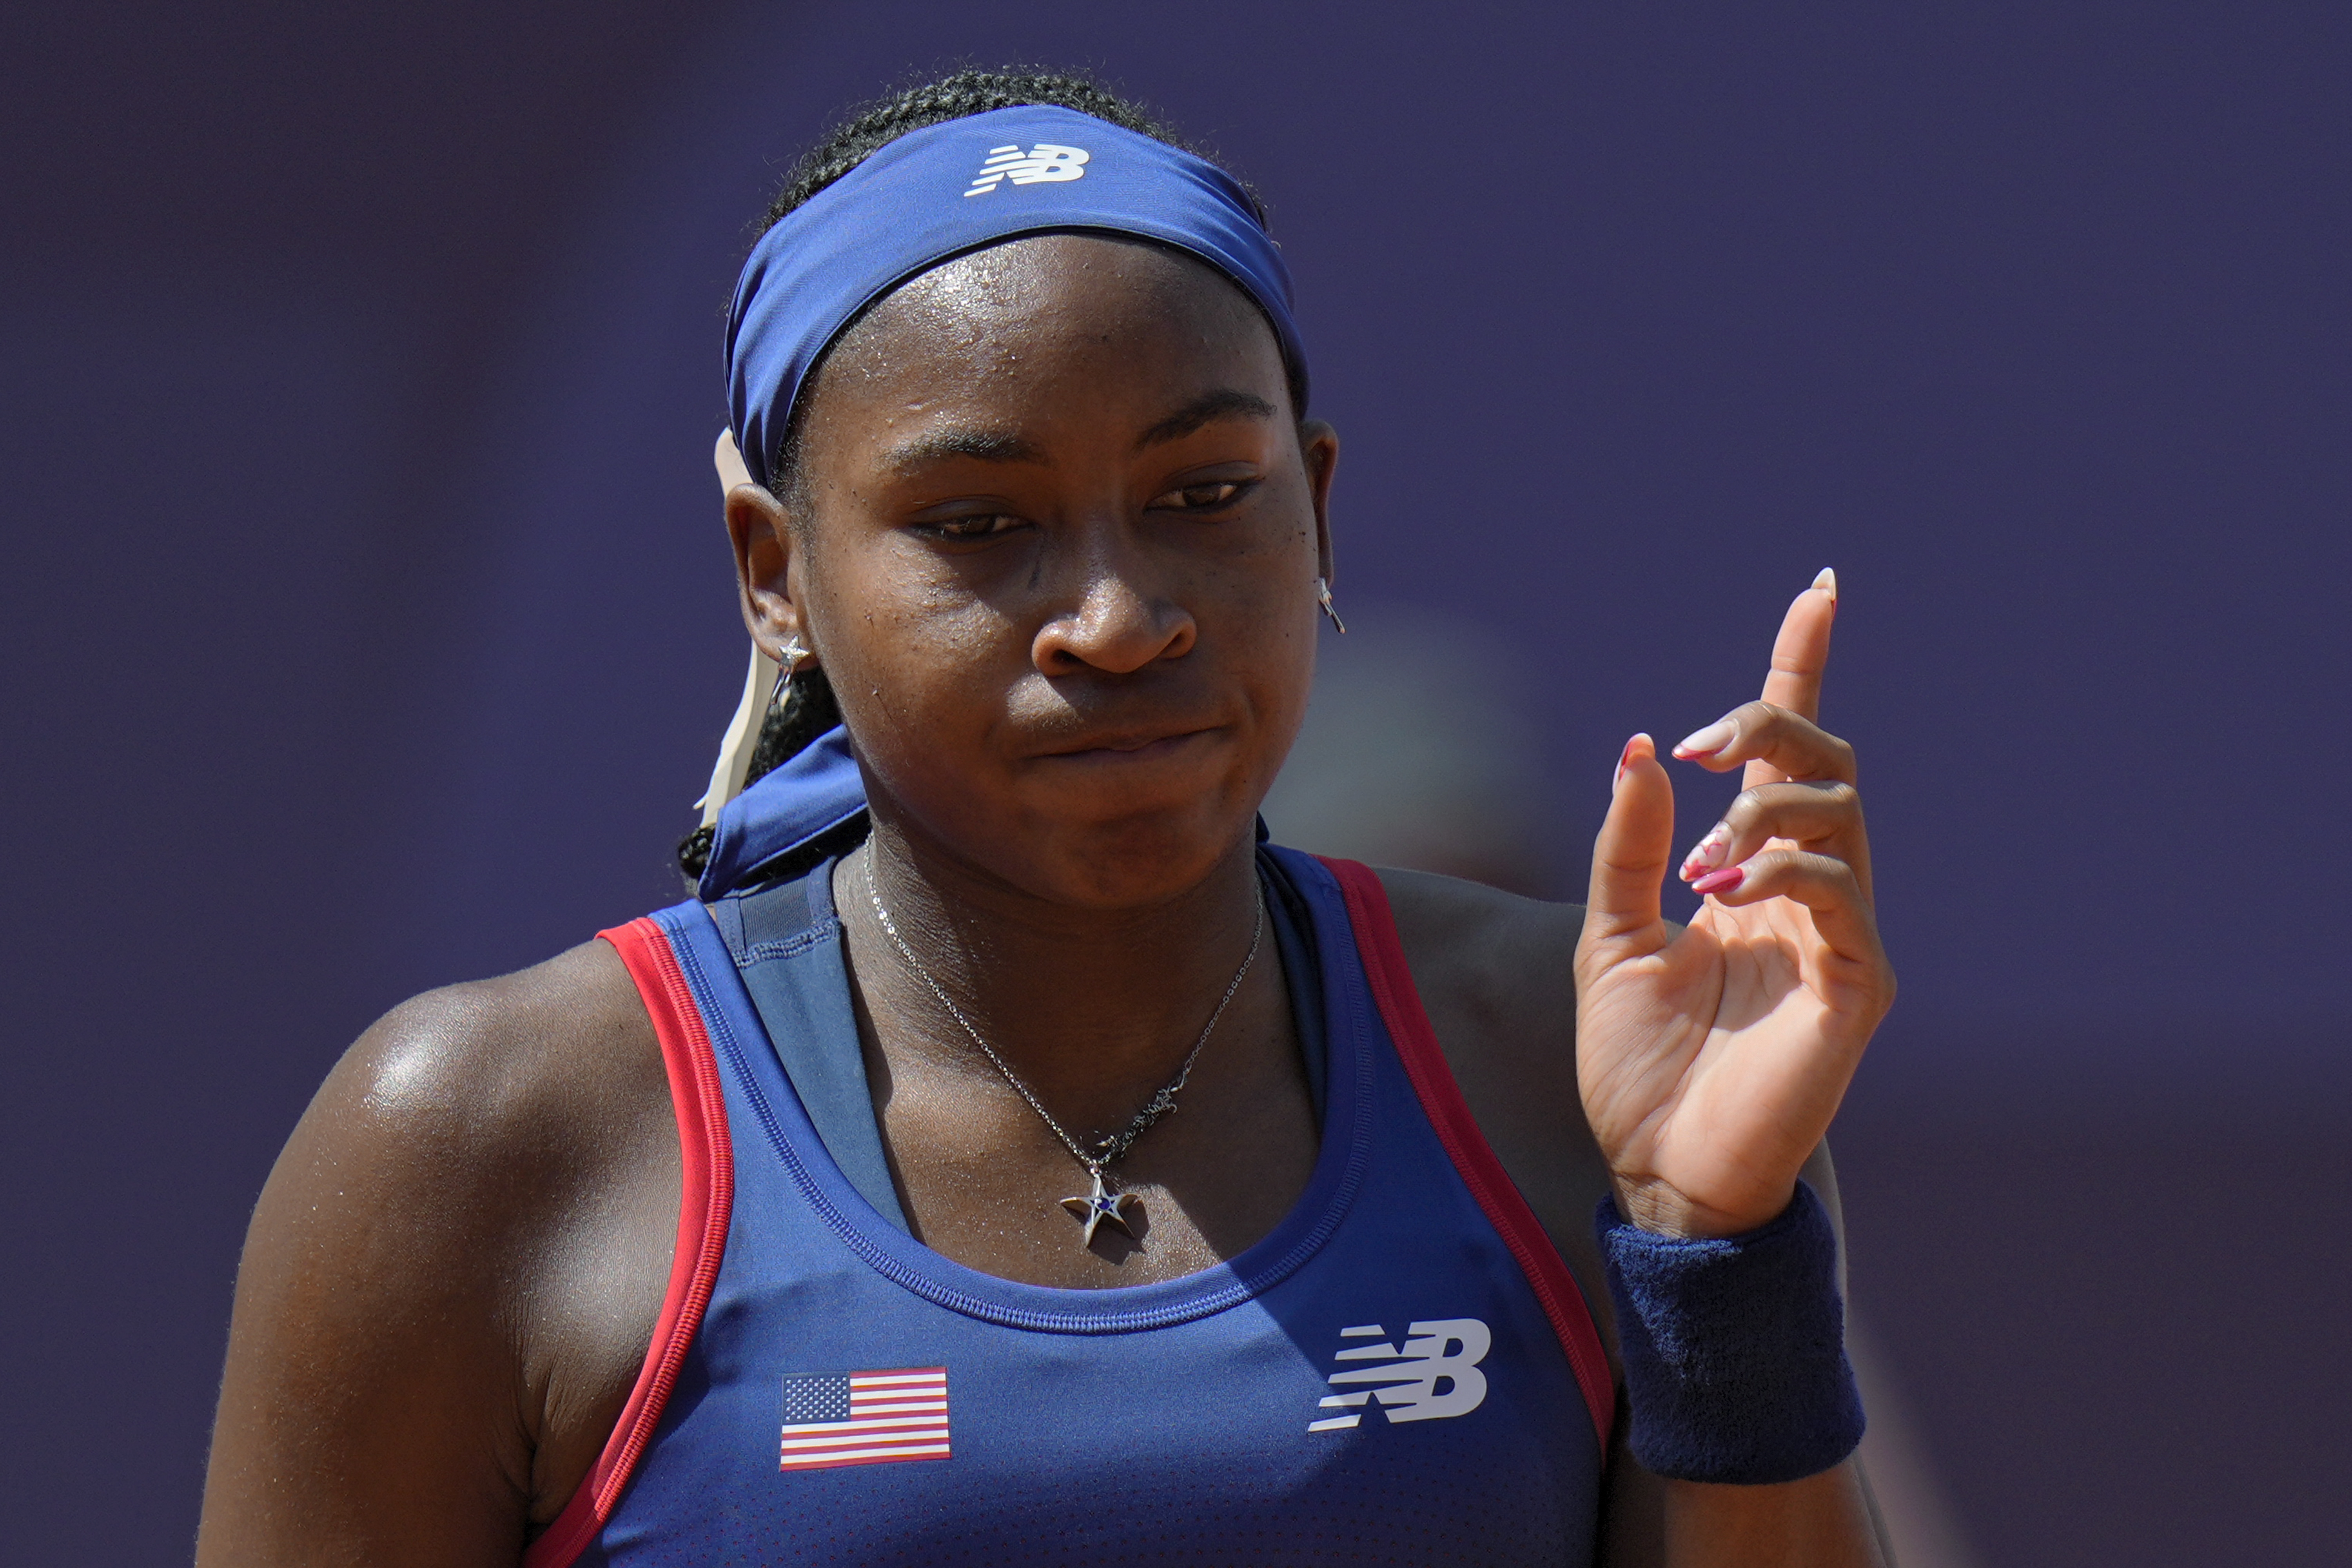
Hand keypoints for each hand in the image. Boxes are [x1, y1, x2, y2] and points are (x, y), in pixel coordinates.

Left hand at [1574, 570, 1894, 1237]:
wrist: (1658, 1165)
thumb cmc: (1637, 1064)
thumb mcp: (1609, 936)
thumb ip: (1630, 844)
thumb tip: (1648, 748)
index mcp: (1752, 875)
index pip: (1789, 754)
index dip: (1801, 668)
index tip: (1818, 589)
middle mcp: (1808, 893)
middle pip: (1824, 761)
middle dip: (1766, 727)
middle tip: (1696, 751)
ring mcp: (1842, 936)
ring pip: (1839, 813)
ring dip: (1761, 814)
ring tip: (1700, 870)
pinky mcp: (1859, 985)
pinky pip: (1845, 892)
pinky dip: (1785, 871)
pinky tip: (1726, 895)